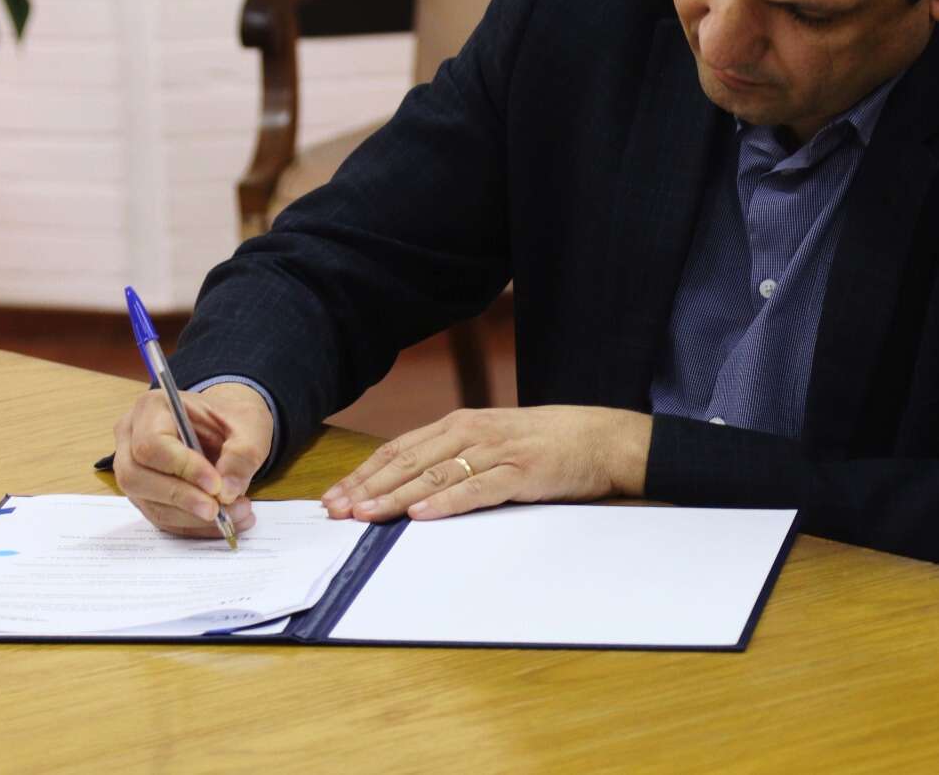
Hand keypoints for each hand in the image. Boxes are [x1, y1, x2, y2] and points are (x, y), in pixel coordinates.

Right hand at [112, 382, 273, 537]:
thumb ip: (242, 454)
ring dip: (192, 517)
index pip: (152, 443)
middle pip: (137, 477)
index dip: (182, 468)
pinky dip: (194, 525)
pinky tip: (225, 522)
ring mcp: (133, 469)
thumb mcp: (250, 425)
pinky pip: (162, 517)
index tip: (215, 484)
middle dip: (182, 498)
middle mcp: (131, 438)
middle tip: (218, 509)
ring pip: (149, 503)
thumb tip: (226, 492)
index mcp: (153, 408)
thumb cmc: (232, 418)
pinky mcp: (145, 494)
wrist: (227, 426)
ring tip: (236, 514)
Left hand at [321, 406, 651, 522]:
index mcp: (462, 423)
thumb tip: (411, 484)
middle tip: (335, 510)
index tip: (335, 495)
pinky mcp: (521, 472)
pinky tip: (420, 515)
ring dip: (394, 496)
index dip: (364, 473)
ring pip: (434, 475)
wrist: (602, 438)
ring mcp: (497, 451)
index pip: (400, 449)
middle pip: (408, 462)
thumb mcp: (494, 440)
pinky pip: (477, 490)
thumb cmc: (547, 441)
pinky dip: (446, 503)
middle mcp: (473, 432)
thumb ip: (457, 455)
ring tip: (364, 514)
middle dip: (367, 487)